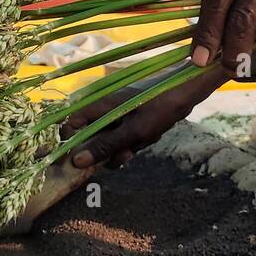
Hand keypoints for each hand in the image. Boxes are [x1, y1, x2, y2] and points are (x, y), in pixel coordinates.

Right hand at [64, 68, 228, 168]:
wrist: (186, 91)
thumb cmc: (159, 108)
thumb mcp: (133, 132)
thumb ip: (104, 147)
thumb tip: (76, 162)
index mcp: (98, 106)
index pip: (70, 126)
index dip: (72, 145)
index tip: (81, 163)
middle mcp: (102, 108)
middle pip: (89, 137)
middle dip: (106, 151)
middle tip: (127, 153)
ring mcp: (114, 113)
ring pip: (106, 140)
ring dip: (121, 148)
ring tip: (140, 144)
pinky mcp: (125, 117)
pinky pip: (120, 136)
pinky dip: (130, 142)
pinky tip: (145, 139)